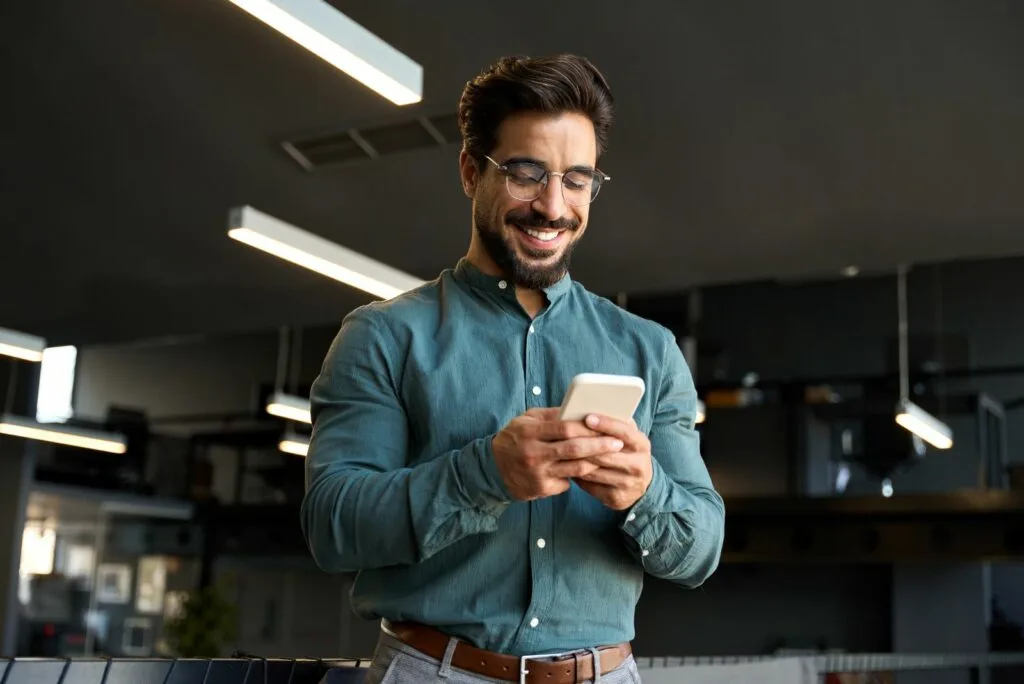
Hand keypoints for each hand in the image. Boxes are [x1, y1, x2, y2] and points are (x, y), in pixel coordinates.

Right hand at [492, 408, 625, 500]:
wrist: (493, 469)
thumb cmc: (514, 439)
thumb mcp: (525, 421)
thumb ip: (550, 416)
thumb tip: (577, 410)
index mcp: (530, 433)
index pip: (564, 428)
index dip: (587, 427)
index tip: (605, 426)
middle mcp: (533, 454)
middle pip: (574, 449)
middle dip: (599, 445)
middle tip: (617, 443)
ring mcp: (538, 474)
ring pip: (575, 469)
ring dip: (595, 462)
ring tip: (610, 456)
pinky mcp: (541, 490)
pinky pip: (567, 483)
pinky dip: (577, 475)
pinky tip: (586, 470)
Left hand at [572, 414, 652, 510]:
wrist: (641, 486)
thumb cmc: (627, 452)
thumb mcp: (627, 437)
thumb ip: (615, 424)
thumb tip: (590, 409)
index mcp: (642, 445)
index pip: (624, 432)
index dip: (606, 424)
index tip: (587, 417)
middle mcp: (639, 465)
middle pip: (606, 454)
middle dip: (584, 444)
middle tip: (564, 434)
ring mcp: (628, 484)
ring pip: (595, 470)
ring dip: (576, 460)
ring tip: (561, 448)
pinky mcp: (617, 498)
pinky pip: (591, 485)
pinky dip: (577, 475)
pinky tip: (567, 466)